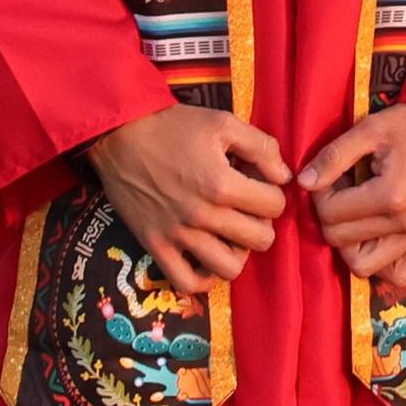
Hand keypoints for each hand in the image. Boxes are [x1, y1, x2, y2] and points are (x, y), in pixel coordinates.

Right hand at [87, 105, 291, 296]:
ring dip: (239, 252)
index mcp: (222, 184)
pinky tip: (209, 257)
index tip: (260, 184)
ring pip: (230, 269)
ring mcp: (179, 236)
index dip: (274, 192)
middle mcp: (203, 216)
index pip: (274, 205)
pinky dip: (205, 278)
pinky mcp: (156, 247)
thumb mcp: (224, 123)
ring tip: (232, 233)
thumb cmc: (175, 126)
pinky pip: (188, 283)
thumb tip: (284, 176)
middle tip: (249, 208)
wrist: (121, 136)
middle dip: (262, 222)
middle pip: (260, 240)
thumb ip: (261, 146)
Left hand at [298, 105, 405, 289]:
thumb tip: (302, 182)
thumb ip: (334, 156)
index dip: (319, 195)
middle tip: (339, 192)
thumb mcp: (373, 128)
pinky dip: (381, 264)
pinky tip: (376, 238)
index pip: (331, 213)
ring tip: (354, 217)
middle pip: (341, 241)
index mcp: (390, 195)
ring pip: (364, 266)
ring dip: (349, 246)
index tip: (328, 177)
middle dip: (330, 216)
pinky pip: (398, 274)